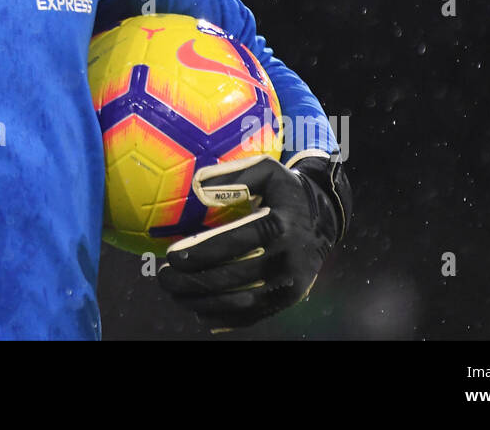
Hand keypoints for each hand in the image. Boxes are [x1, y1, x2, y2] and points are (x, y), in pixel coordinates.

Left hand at [156, 152, 351, 329]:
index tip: (172, 256)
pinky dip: (223, 317)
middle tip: (165, 278)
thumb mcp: (266, 171)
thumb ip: (233, 176)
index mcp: (278, 225)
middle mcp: (285, 258)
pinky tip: (198, 311)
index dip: (200, 253)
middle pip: (232, 278)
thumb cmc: (285, 191)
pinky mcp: (289, 299)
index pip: (233, 244)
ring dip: (201, 302)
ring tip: (175, 294)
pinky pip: (253, 315)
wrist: (324, 220)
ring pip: (239, 302)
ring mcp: (289, 283)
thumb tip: (196, 186)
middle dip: (192, 282)